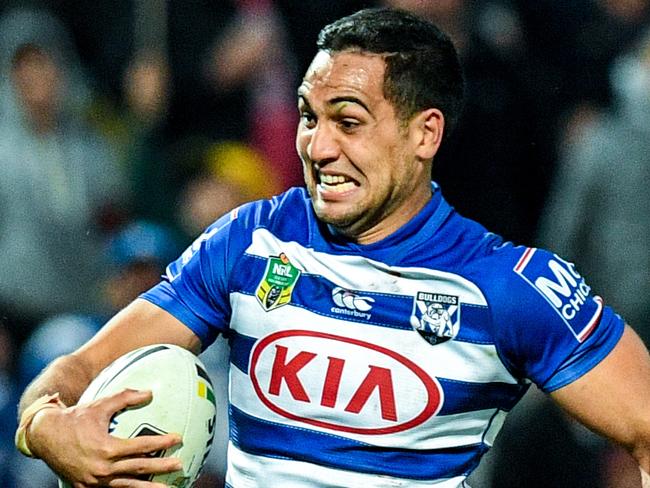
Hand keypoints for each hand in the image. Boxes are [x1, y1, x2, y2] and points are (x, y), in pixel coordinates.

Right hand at [28, 389, 182, 486]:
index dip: (162, 443)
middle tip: (180, 465)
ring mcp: (94, 482)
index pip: (141, 447)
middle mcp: (102, 468)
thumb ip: (125, 397)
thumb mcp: (100, 404)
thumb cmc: (75, 417)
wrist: (45, 436)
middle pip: (139, 469)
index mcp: (107, 448)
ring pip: (127, 486)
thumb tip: (150, 392)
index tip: (178, 439)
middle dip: (161, 468)